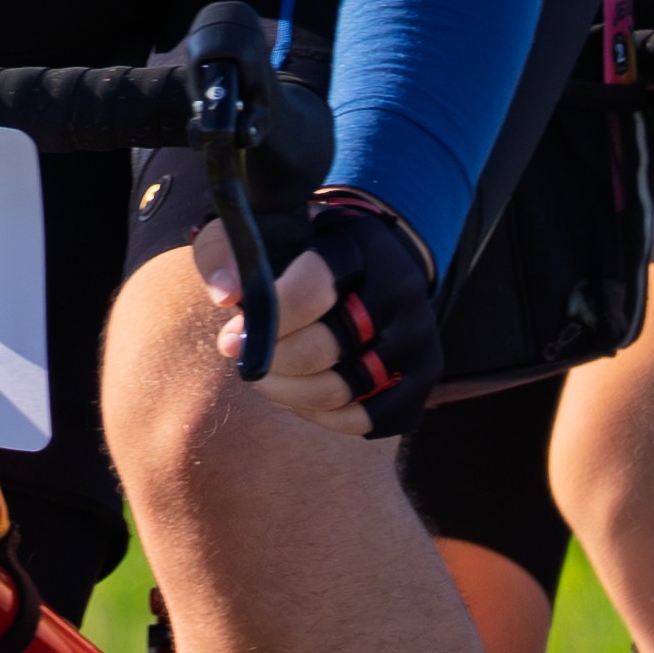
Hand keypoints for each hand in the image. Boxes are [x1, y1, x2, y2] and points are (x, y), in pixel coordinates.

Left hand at [190, 193, 440, 437]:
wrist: (367, 263)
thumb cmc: (301, 251)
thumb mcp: (262, 232)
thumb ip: (226, 252)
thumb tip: (226, 297)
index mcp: (359, 245)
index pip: (311, 289)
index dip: (266, 322)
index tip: (233, 337)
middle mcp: (401, 287)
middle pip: (322, 350)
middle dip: (271, 364)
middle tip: (247, 363)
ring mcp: (419, 333)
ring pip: (342, 391)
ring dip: (290, 396)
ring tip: (269, 380)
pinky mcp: (427, 374)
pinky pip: (370, 420)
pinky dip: (327, 419)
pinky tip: (304, 398)